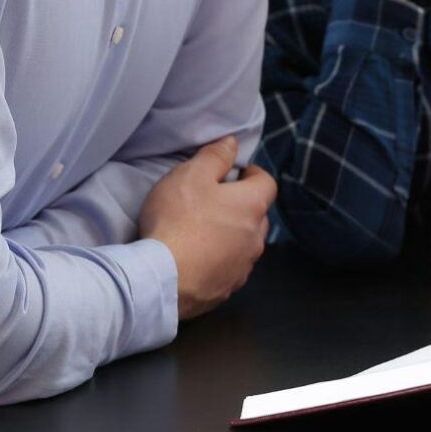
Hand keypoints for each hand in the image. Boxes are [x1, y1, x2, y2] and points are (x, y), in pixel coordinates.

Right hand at [138, 135, 277, 319]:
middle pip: (258, 215)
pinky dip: (219, 261)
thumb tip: (233, 142)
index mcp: (252, 205)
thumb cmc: (179, 220)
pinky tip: (197, 260)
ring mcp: (243, 267)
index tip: (235, 173)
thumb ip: (215, 156)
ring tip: (204, 232)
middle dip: (242, 205)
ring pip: (245, 244)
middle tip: (215, 201)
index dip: (252, 174)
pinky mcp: (227, 289)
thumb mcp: (191, 175)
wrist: (164, 279)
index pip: (267, 182)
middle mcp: (256, 238)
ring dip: (232, 236)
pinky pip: (230, 269)